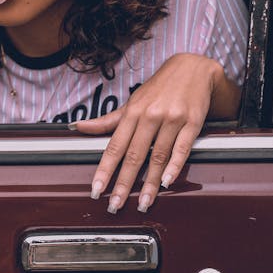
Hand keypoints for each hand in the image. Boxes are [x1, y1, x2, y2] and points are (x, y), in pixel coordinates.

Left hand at [68, 54, 239, 213]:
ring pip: (158, 156)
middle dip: (124, 183)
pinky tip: (168, 181)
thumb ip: (108, 120)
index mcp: (133, 112)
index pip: (115, 146)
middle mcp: (150, 116)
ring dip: (150, 183)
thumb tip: (79, 127)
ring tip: (143, 202)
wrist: (192, 68)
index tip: (96, 188)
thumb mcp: (132, 102)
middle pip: (134, 155)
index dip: (104, 169)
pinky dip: (175, 165)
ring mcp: (171, 119)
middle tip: (115, 204)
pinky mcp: (192, 122)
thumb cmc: (159, 88)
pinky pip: (182, 148)